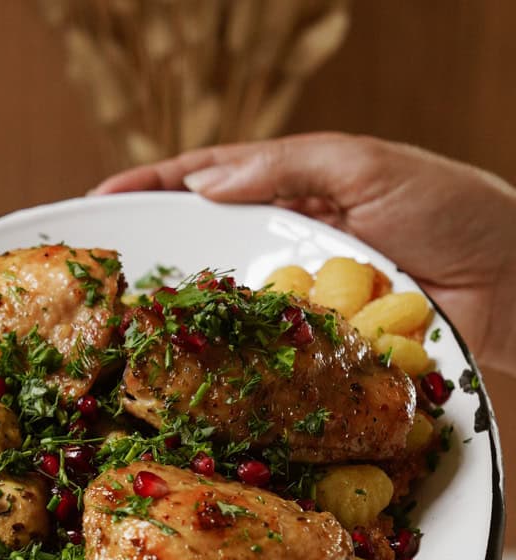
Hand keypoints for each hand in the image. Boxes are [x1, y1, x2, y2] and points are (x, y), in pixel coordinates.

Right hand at [92, 132, 515, 375]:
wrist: (515, 286)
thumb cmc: (455, 211)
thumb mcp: (371, 165)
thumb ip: (290, 167)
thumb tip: (206, 183)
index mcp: (297, 188)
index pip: (210, 180)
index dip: (153, 187)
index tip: (99, 200)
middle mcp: (289, 245)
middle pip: (206, 247)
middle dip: (152, 260)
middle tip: (98, 277)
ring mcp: (300, 302)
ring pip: (227, 310)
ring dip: (180, 323)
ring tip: (125, 332)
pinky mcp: (318, 353)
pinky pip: (263, 359)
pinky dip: (227, 368)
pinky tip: (191, 379)